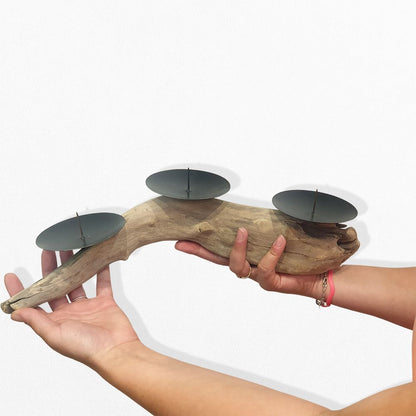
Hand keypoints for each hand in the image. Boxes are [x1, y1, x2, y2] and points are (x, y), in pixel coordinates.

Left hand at [4, 250, 139, 367]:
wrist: (115, 350)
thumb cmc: (86, 348)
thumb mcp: (55, 335)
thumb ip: (36, 322)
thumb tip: (14, 313)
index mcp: (55, 321)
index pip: (33, 303)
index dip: (20, 290)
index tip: (11, 275)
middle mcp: (69, 312)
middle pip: (56, 286)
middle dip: (50, 268)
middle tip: (47, 250)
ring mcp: (88, 306)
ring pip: (77, 281)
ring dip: (73, 266)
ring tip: (69, 249)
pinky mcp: (105, 302)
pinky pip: (102, 283)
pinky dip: (101, 271)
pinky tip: (99, 259)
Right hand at [175, 228, 319, 296]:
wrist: (319, 274)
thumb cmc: (298, 252)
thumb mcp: (278, 234)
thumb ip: (265, 225)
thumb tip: (257, 206)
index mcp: (246, 255)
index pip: (217, 250)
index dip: (198, 247)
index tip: (179, 241)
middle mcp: (248, 266)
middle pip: (216, 260)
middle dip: (199, 252)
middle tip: (186, 241)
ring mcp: (257, 276)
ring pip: (237, 267)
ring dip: (238, 248)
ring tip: (243, 231)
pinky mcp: (271, 282)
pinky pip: (265, 269)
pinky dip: (272, 253)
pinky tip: (280, 241)